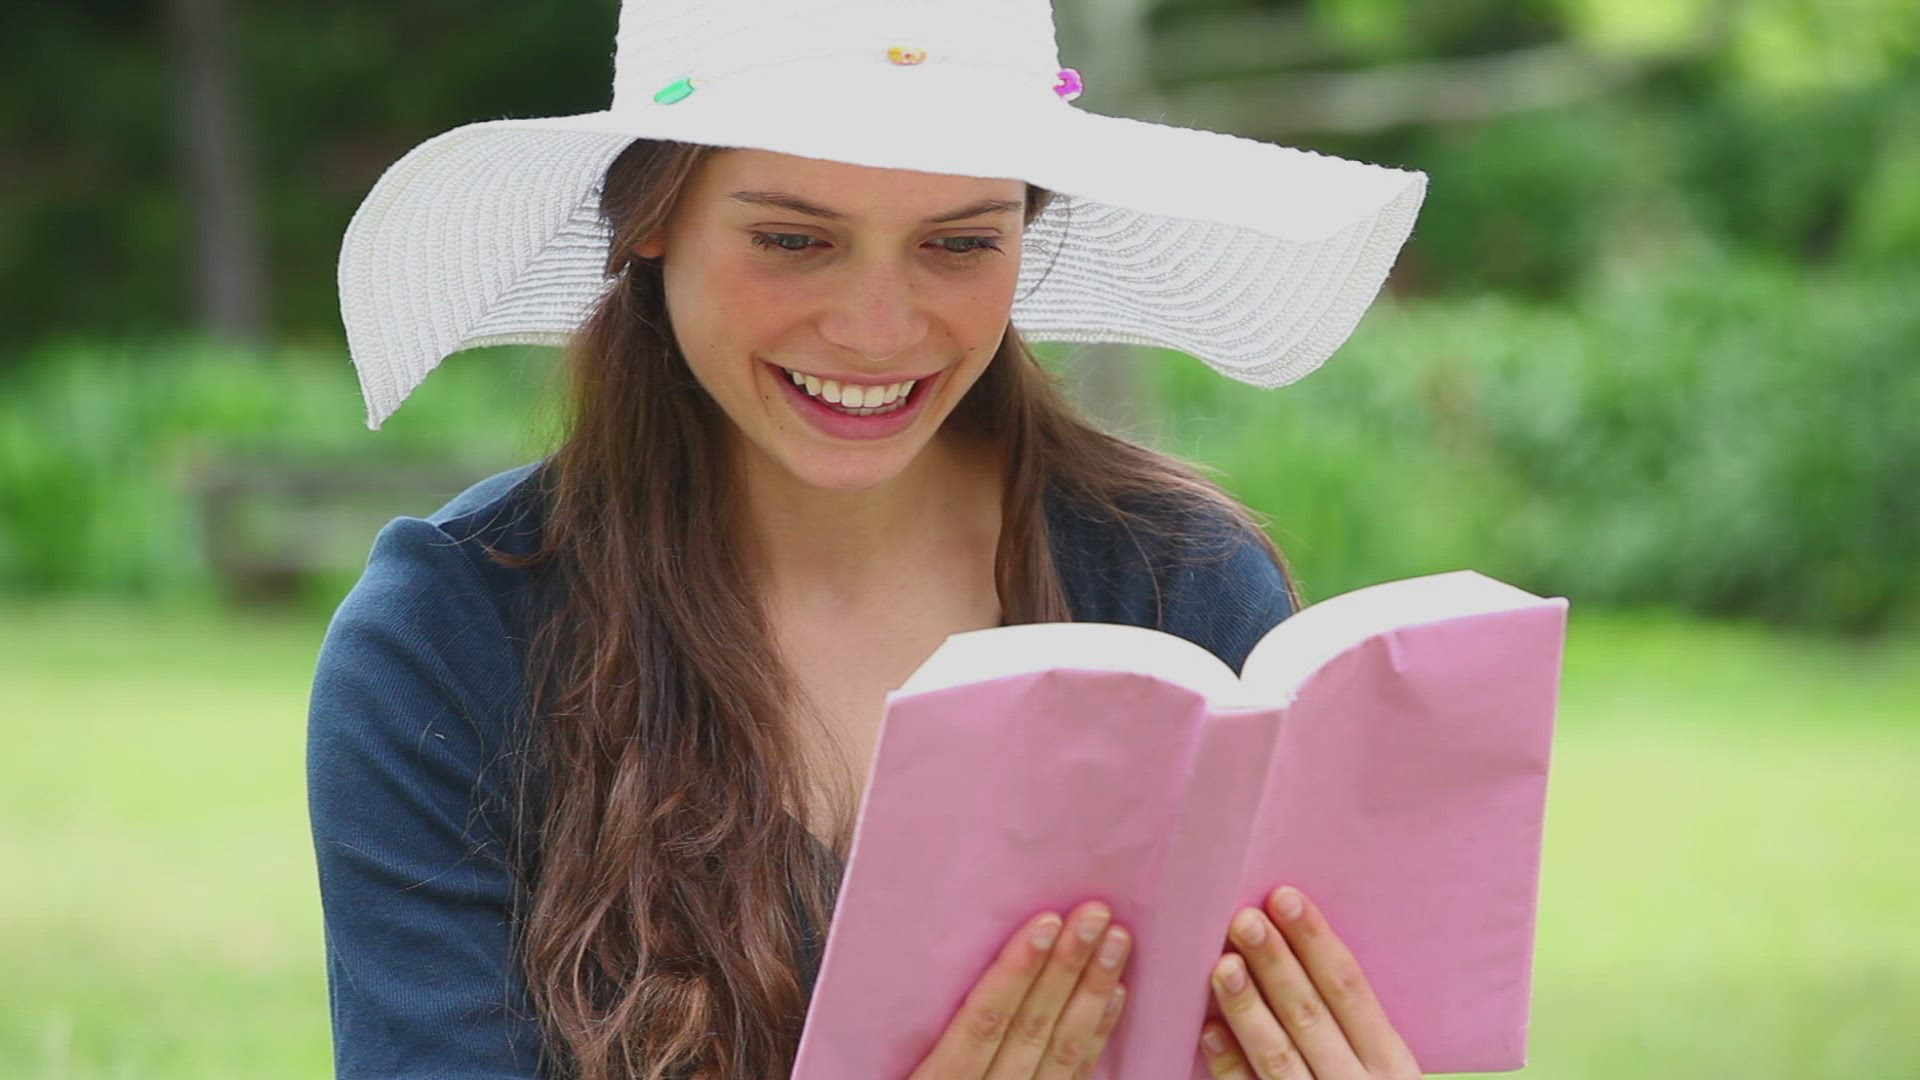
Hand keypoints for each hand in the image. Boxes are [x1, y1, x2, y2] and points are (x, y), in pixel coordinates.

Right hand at [908, 900, 1132, 1079]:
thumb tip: (967, 976)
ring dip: (1093, 992)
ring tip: (1117, 942)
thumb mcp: (900, 1075)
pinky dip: (1098, 1034)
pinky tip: (1115, 996)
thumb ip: (932, 1040)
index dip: (1015, 973)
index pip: (982, 1024)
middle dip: (1067, 968)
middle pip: (1032, 1030)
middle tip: (1096, 915)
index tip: (1044, 923)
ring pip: (1062, 1050)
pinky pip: (1075, 1077)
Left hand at [1201, 885, 1421, 1079]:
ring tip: (1221, 965)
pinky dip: (1231, 1067)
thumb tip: (1299, 954)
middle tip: (1242, 918)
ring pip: (1281, 1058)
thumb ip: (1352, 1031)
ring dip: (1248, 1009)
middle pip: (1314, 1017)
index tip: (1285, 897)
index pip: (1352, 990)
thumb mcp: (1384, 1075)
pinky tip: (1207, 1031)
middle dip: (1277, 965)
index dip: (1317, 942)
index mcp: (1394, 1066)